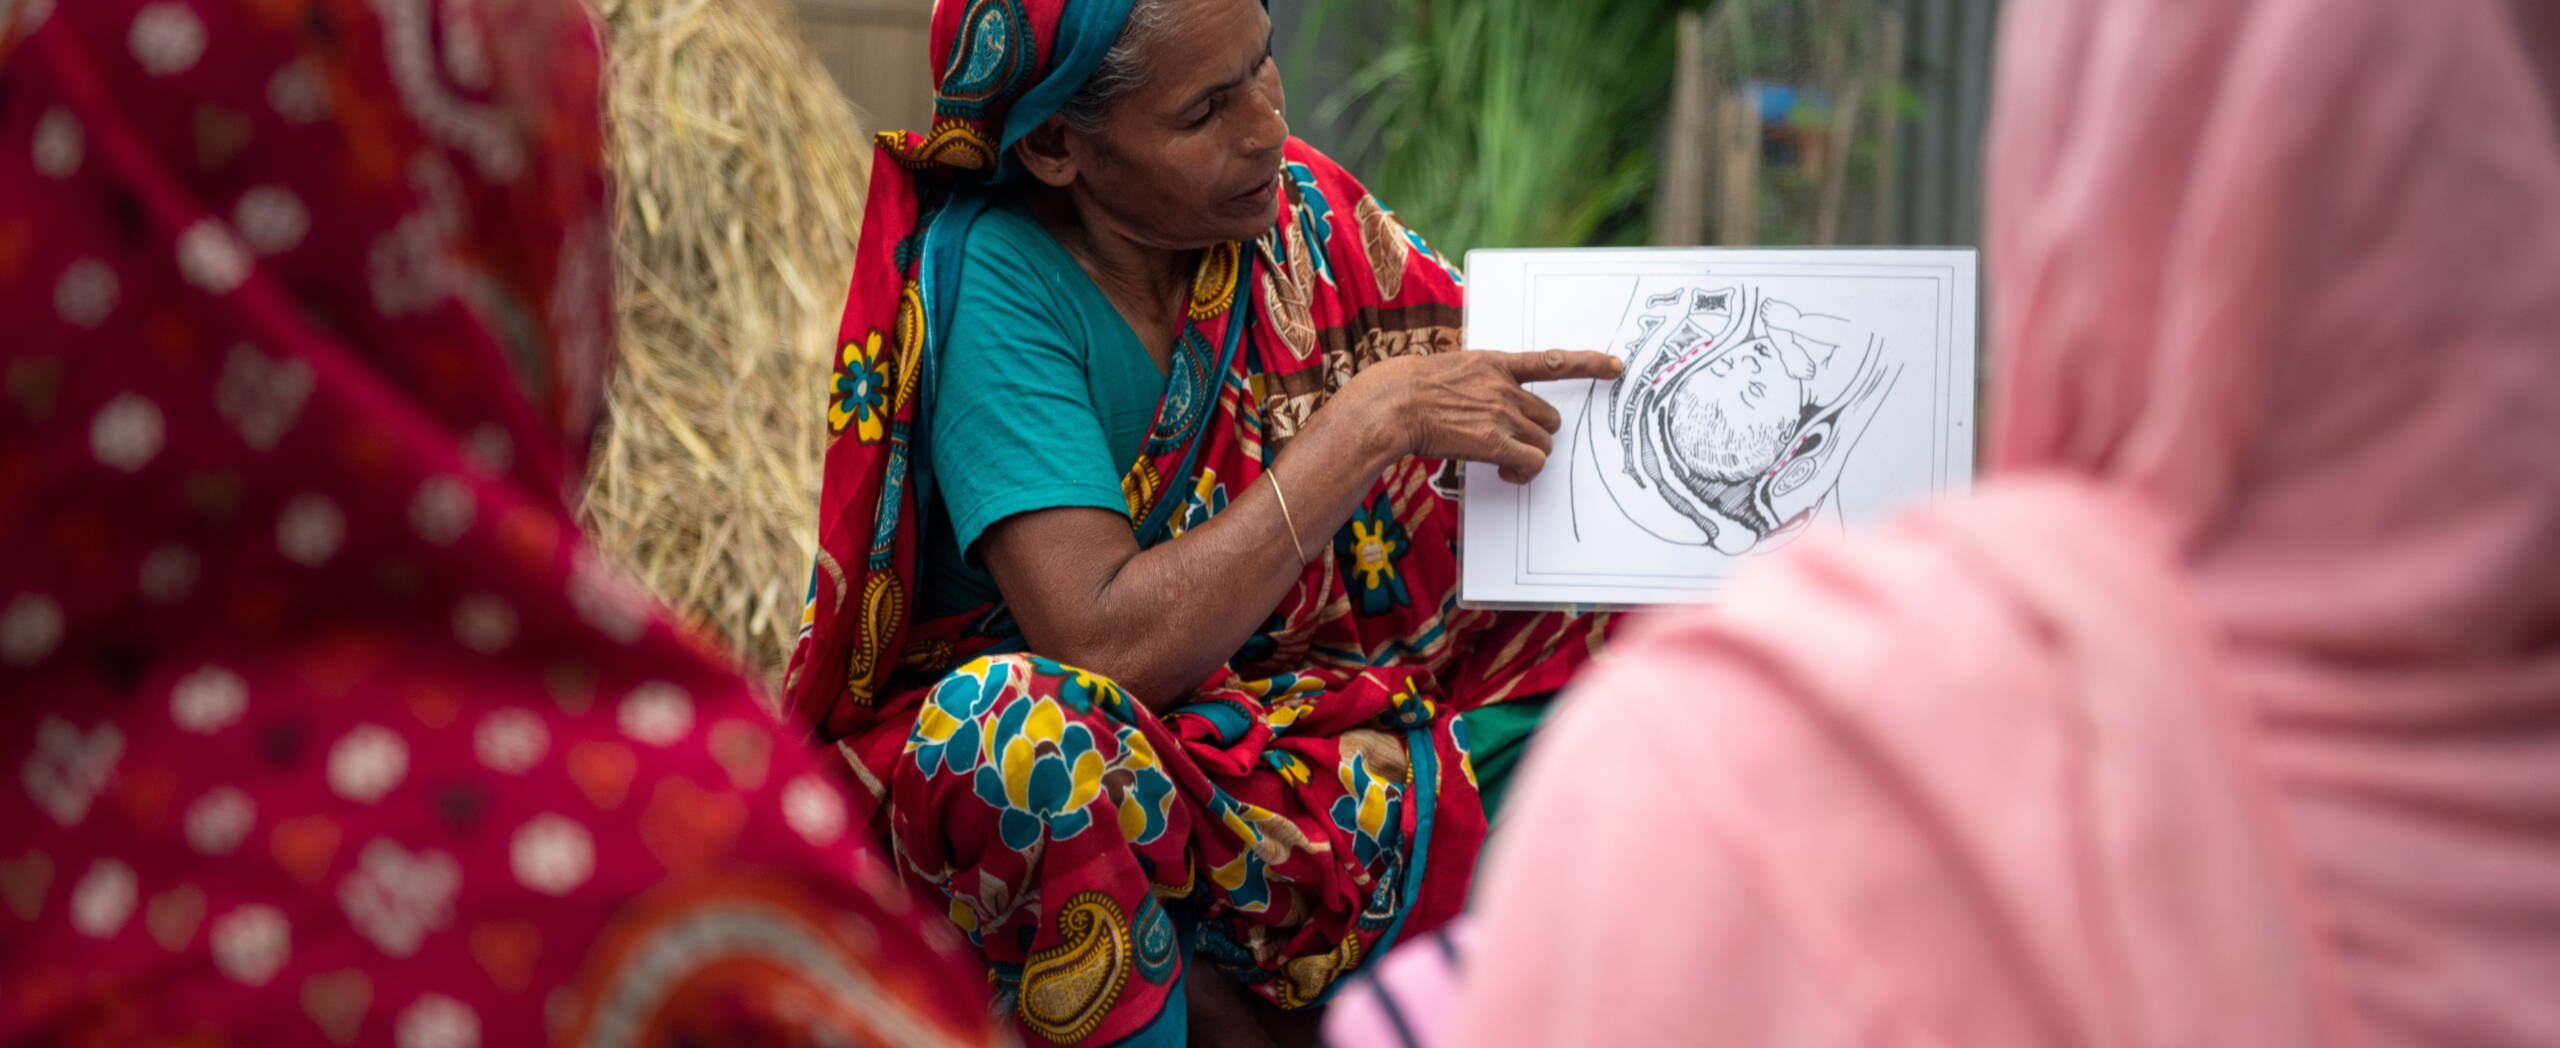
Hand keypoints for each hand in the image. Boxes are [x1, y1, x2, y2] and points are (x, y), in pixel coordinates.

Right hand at [1343, 349, 1623, 482]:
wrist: (1390, 404)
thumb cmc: (1406, 390)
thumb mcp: (1448, 370)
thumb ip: (1476, 382)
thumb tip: (1481, 404)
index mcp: (1494, 362)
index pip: (1552, 361)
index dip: (1589, 363)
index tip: (1615, 365)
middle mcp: (1505, 387)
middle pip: (1551, 417)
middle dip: (1539, 434)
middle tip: (1515, 445)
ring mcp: (1502, 413)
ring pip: (1544, 443)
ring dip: (1530, 455)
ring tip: (1505, 462)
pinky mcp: (1495, 441)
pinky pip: (1532, 462)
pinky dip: (1523, 472)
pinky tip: (1506, 473)